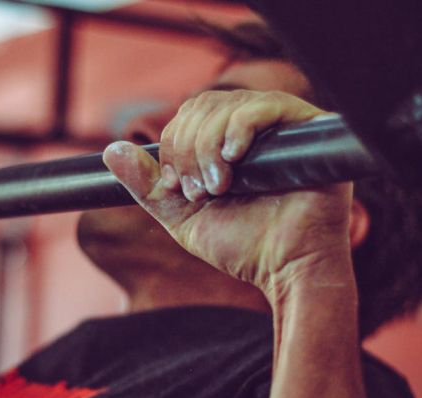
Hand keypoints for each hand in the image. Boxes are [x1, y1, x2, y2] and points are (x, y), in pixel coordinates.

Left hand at [103, 90, 352, 300]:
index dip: (173, 144)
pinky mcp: (309, 130)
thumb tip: (111, 152)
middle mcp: (255, 130)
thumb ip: (149, 187)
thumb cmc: (243, 245)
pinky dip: (241, 127)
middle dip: (188, 147)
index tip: (177, 186)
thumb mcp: (183, 216)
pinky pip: (268, 106)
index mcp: (227, 145)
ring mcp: (283, 128)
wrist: (287, 269)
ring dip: (209, 144)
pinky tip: (234, 156)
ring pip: (229, 104)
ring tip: (219, 186)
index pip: (189, 116)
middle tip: (199, 190)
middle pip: (205, 105)